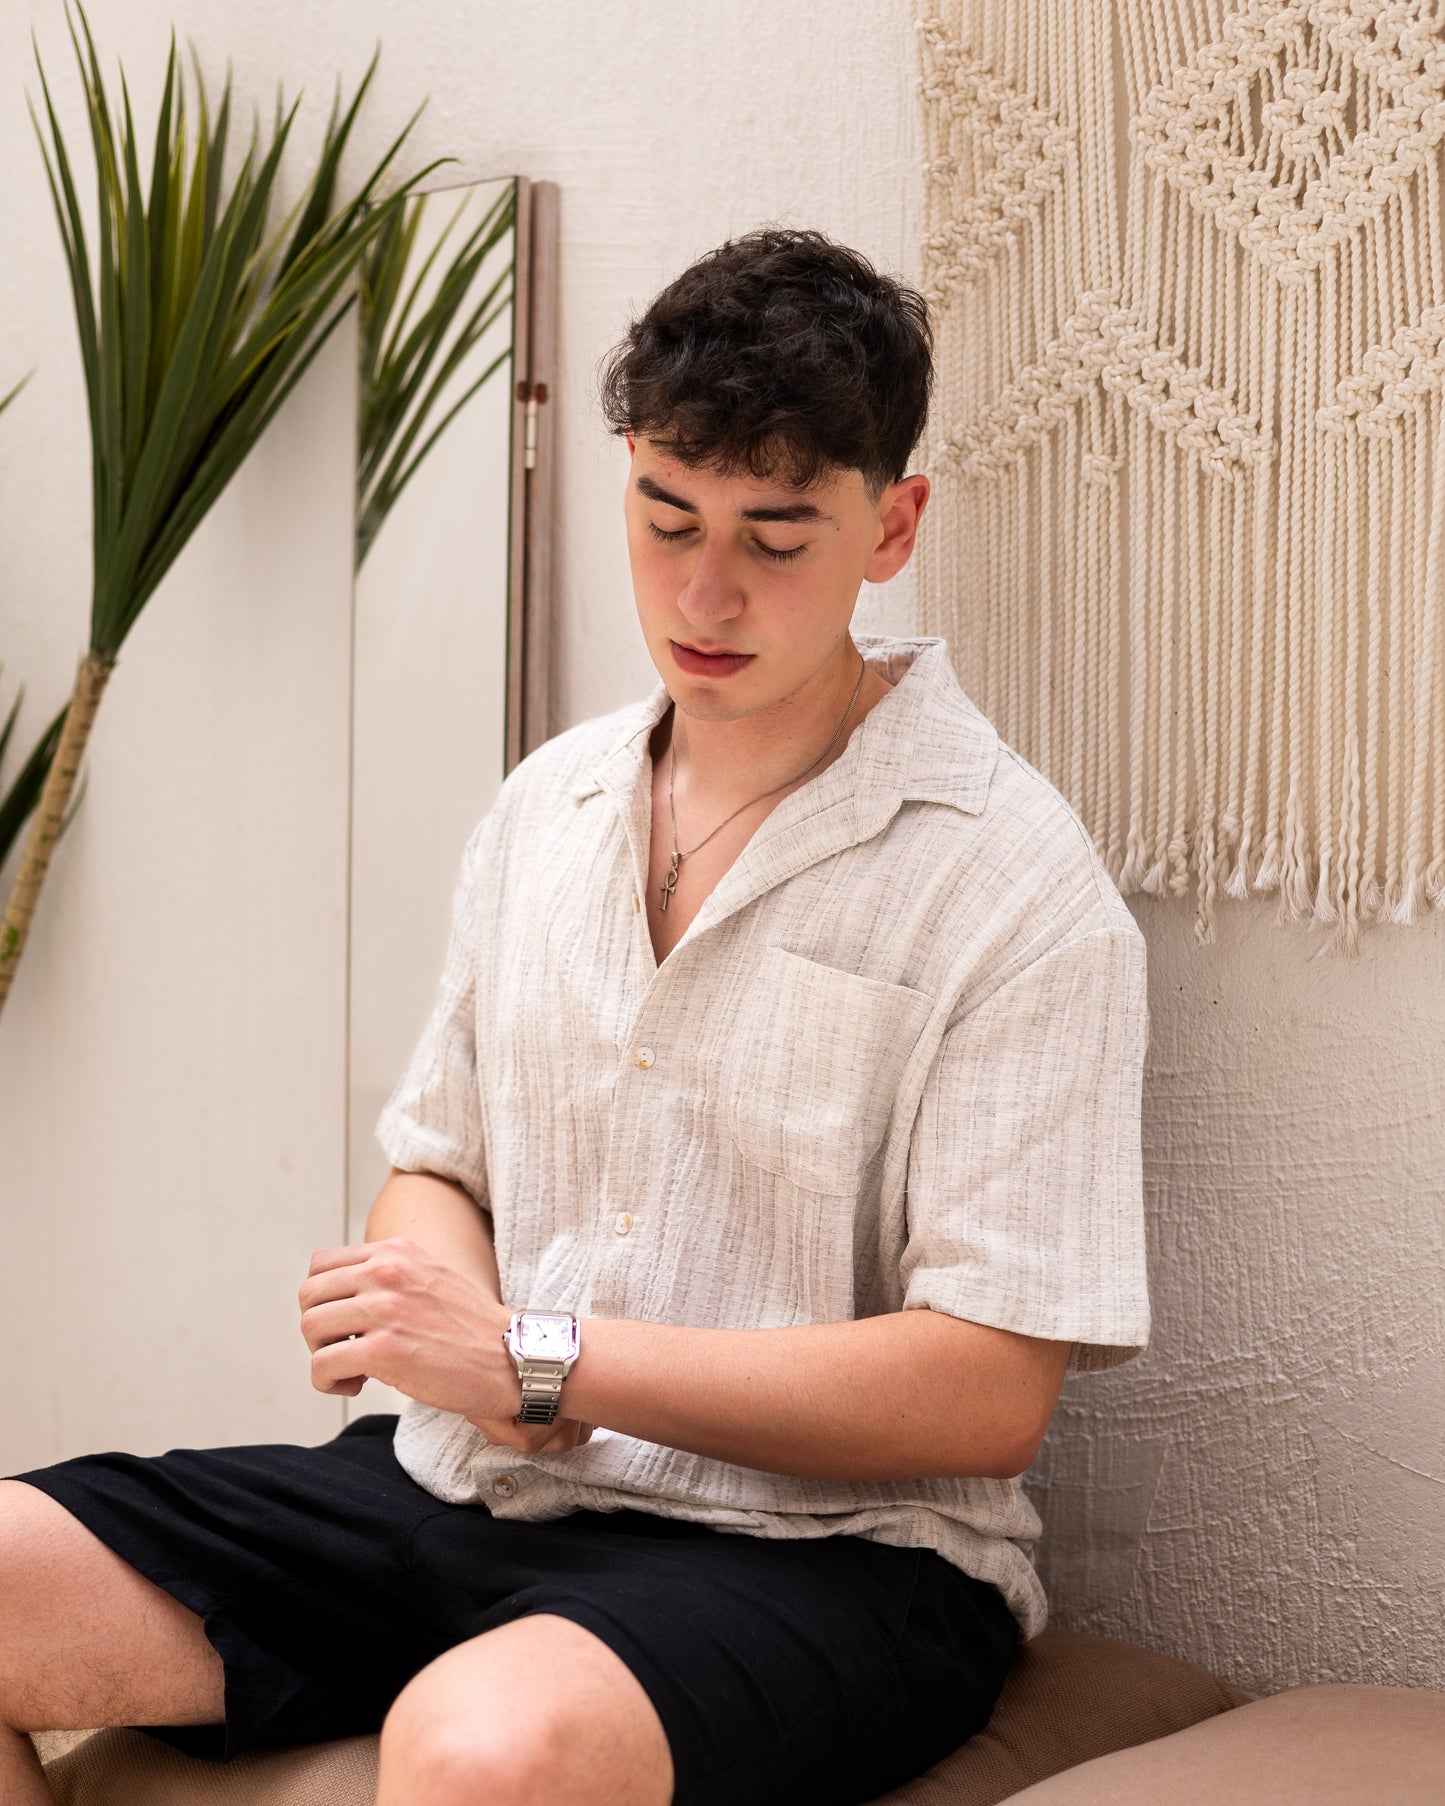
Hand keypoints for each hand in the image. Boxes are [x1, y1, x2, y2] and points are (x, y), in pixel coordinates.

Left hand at [298, 1238, 593, 1454]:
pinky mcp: (382, 1350)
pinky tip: (357, 1385)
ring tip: (352, 1370)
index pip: (322, 1265)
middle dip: (319, 1329)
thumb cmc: (474, 1328)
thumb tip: (339, 1296)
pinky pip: (322, 1365)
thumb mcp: (430, 1277)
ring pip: (310, 1328)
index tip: (346, 1323)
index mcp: (395, 1251)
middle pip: (309, 1296)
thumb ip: (389, 1275)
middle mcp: (385, 1271)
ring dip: (322, 1356)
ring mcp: (383, 1309)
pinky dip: (328, 1382)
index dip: (325, 1300)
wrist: (514, 1357)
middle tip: (345, 1350)